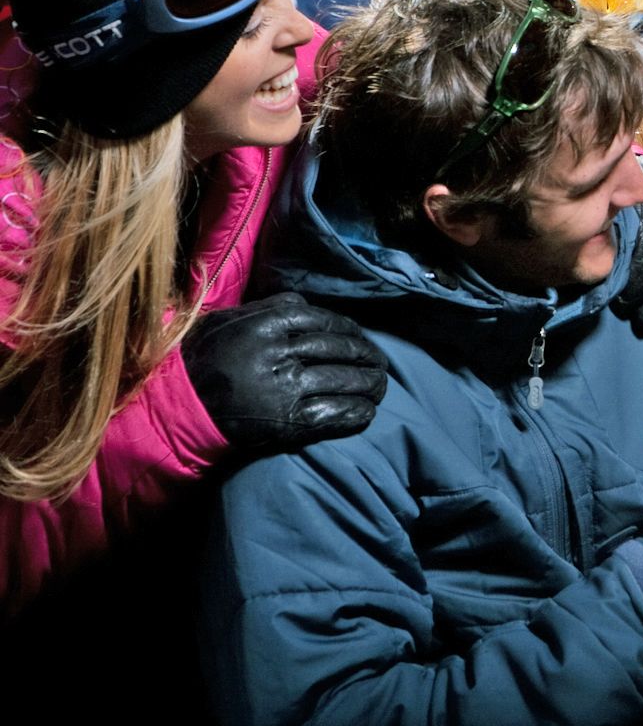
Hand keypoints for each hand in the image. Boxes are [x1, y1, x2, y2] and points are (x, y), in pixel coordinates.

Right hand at [180, 293, 386, 453]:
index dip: (351, 332)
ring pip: (344, 381)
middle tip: (381, 365)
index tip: (361, 340)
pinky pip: (334, 413)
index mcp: (269, 323)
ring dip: (369, 385)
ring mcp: (285, 387)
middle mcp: (281, 352)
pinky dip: (355, 413)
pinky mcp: (286, 420)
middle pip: (341, 351)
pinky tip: (366, 412)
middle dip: (368, 358)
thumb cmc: (205, 358)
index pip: (326, 322)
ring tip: (379, 388)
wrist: (178, 405)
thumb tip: (306, 304)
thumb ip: (270, 308)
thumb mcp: (232, 320)